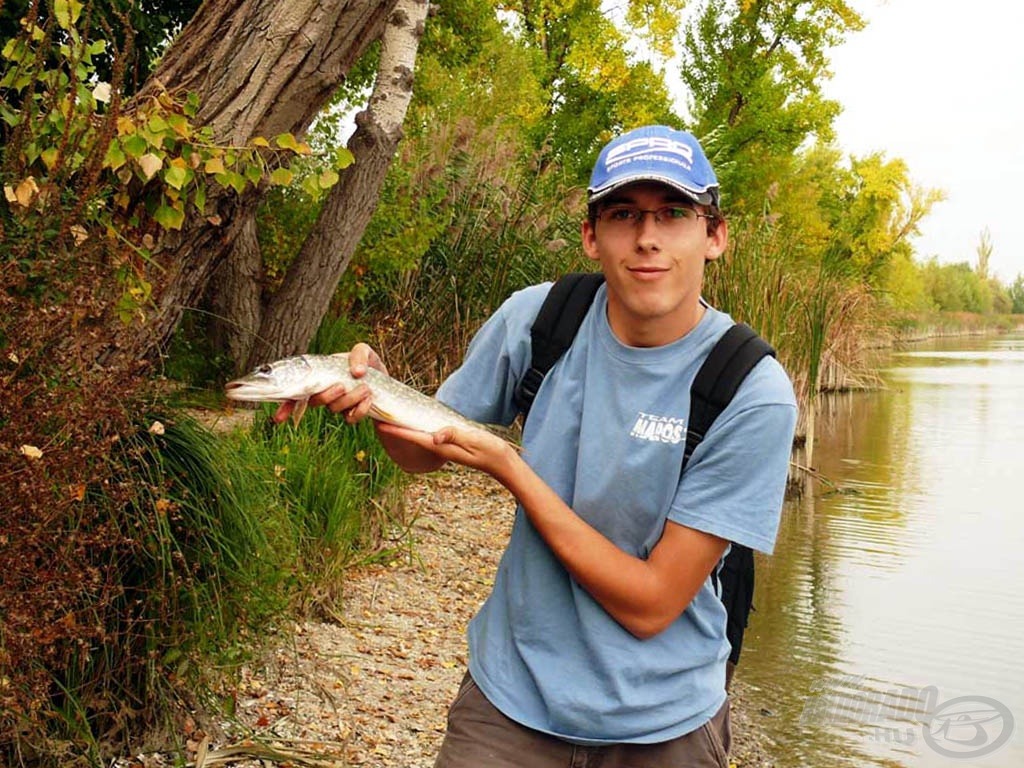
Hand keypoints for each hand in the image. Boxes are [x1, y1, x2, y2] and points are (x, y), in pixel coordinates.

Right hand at [272, 342, 386, 423]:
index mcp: (318, 376)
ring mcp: (337, 405)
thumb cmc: (366, 363)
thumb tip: (356, 372)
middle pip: (315, 401)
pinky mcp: (351, 414)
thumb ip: (359, 354)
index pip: (295, 392)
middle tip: (341, 386)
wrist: (382, 377)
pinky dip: (360, 410)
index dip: (285, 406)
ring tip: (365, 388)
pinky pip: (350, 419)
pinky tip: (368, 400)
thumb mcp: (364, 351)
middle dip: (326, 396)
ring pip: (333, 409)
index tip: (279, 418)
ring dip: (348, 399)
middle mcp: (324, 392)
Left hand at [376, 422, 519, 480]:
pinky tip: (416, 424)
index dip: (398, 431)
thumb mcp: (473, 440)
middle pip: (413, 438)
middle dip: (396, 430)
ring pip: (419, 437)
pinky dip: (419, 430)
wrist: (501, 461)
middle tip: (379, 418)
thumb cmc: (490, 450)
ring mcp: (445, 448)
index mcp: (443, 447)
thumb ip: (455, 435)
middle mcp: (440, 448)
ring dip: (405, 429)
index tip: (381, 424)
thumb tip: (435, 435)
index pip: (415, 437)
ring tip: (392, 420)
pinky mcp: (450, 445)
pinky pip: (429, 436)